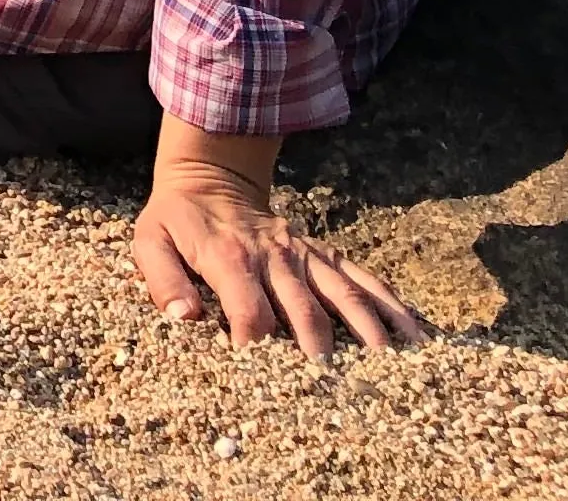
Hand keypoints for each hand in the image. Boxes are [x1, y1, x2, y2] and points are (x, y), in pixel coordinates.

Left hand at [131, 126, 425, 357]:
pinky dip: (391, 305)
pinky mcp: (322, 254)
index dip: (254, 342)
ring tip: (393, 369)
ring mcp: (304, 255)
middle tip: (337, 389)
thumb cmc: (177, 220)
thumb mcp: (150, 242)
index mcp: (230, 257)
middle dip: (320, 348)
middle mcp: (274, 257)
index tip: (262, 377)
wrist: (209, 179)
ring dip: (369, 331)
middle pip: (304, 308)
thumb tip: (184, 319)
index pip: (249, 308)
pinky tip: (417, 335)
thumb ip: (162, 281)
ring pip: (343, 294)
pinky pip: (362, 279)